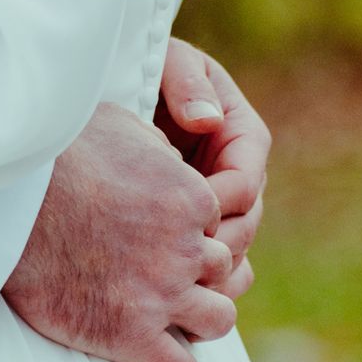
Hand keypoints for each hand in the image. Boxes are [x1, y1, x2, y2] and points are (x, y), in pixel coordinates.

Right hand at [2, 103, 236, 361]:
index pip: (215, 224)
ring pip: (218, 320)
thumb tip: (173, 156)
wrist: (8, 201)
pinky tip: (151, 351)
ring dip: (197, 317)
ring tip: (165, 314)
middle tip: (160, 272)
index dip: (189, 229)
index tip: (157, 232)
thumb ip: (159, 147)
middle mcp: (185, 248)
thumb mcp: (120, 125)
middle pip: (223, 271)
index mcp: (190, 198)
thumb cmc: (56, 154)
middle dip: (197, 272)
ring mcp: (161, 294)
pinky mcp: (130, 334)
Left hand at [156, 38, 268, 299]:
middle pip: (245, 223)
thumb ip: (186, 84)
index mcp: (241, 132)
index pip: (246, 179)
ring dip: (212, 271)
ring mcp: (220, 200)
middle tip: (179, 263)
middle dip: (217, 245)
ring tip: (179, 287)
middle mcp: (238, 170)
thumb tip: (206, 120)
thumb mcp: (167, 61)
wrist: (116, 85)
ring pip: (233, 249)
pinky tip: (178, 299)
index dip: (221, 201)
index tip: (187, 215)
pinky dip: (204, 281)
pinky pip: (216, 260)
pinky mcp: (200, 222)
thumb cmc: (145, 65)